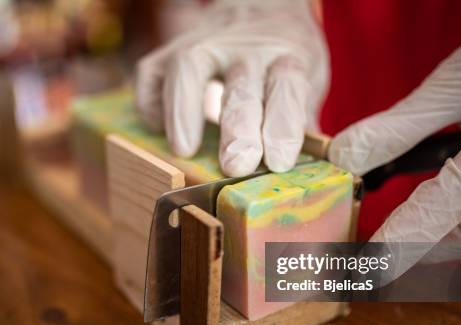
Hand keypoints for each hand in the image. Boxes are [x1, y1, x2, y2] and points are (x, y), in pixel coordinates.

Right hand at [135, 0, 328, 175]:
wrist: (258, 8)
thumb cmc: (282, 58)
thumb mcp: (309, 78)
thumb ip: (301, 121)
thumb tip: (302, 173)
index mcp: (287, 57)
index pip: (287, 86)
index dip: (283, 124)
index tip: (278, 161)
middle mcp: (246, 48)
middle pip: (241, 86)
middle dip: (238, 128)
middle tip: (235, 165)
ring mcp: (204, 44)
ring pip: (188, 69)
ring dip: (184, 112)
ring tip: (184, 150)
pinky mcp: (170, 50)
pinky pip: (151, 73)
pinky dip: (150, 103)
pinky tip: (160, 129)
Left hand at [329, 6, 460, 275]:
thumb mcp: (452, 87)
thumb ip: (396, 129)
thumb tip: (344, 160)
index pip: (427, 224)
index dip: (389, 251)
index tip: (360, 274)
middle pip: (457, 240)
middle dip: (415, 250)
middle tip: (373, 257)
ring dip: (432, 231)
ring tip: (392, 232)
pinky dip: (449, 211)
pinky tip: (428, 195)